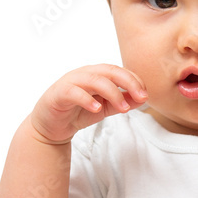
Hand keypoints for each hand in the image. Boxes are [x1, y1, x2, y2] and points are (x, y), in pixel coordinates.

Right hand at [28, 64, 146, 144]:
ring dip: (113, 93)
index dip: (135, 81)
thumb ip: (122, 102)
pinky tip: (97, 108)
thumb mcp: (106, 108)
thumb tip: (143, 98)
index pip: (119, 71)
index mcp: (97, 74)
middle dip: (128, 83)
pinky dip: (87, 99)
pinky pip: (74, 92)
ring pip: (95, 80)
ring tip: (123, 108)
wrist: (52, 126)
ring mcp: (71, 82)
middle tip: (141, 97)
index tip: (145, 96)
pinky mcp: (59, 93)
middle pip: (110, 71)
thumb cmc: (78, 112)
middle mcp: (85, 74)